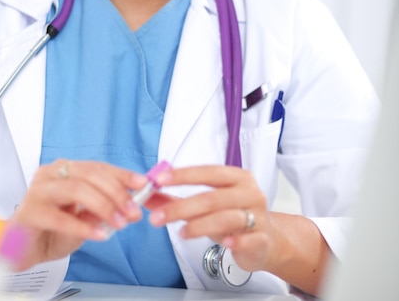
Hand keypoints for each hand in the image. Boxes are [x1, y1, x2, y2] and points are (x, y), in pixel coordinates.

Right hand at [10, 159, 147, 269]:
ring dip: (103, 206)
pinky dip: (82, 227)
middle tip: (133, 211)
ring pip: (76, 189)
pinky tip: (99, 235)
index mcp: (66, 169)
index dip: (122, 175)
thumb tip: (133, 205)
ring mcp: (39, 190)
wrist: (22, 249)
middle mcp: (52, 173)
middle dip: (116, 193)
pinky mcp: (29, 212)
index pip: (98, 167)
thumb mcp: (86, 217)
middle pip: (90, 175)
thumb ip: (106, 208)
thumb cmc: (53, 229)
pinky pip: (60, 217)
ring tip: (119, 223)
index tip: (144, 184)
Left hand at [147, 164, 273, 273]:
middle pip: (211, 198)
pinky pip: (248, 239)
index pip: (207, 172)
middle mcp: (248, 193)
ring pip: (226, 218)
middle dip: (181, 207)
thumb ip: (177, 199)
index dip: (182, 176)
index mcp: (237, 177)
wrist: (267, 241)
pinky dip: (236, 240)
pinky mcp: (262, 239)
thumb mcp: (208, 204)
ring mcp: (257, 216)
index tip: (159, 180)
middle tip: (157, 216)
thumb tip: (147, 193)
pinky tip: (224, 243)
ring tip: (180, 232)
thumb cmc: (234, 217)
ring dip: (199, 225)